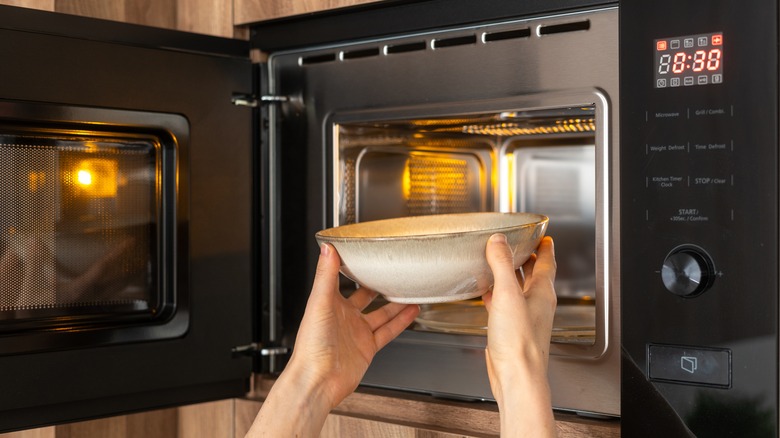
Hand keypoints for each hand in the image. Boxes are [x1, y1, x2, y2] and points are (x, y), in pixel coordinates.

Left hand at [248, 243, 419, 436]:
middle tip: (392, 271)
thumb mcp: (319, 302)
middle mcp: (344, 317)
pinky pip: (388, 331)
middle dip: (377, 284)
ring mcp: (357, 332)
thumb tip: (327, 248)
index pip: (342, 279)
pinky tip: (412, 311)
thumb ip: (325, 275)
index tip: (365, 253)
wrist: (318, 380)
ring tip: (410, 289)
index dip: (352, 266)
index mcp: (329, 303)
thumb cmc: (311, 345)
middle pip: (365, 296)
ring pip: (381, 313)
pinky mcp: (368, 347)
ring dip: (395, 302)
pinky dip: (401, 321)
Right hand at [482, 234, 556, 436]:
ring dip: (510, 275)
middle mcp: (537, 304)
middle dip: (527, 258)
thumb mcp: (507, 295)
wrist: (516, 376)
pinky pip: (504, 305)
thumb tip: (498, 241)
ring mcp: (525, 318)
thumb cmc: (519, 341)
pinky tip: (486, 294)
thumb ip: (501, 265)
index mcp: (542, 293)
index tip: (542, 235)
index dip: (544, 246)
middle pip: (534, 275)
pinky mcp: (511, 330)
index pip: (547, 262)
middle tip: (518, 245)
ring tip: (499, 264)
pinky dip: (497, 295)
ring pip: (518, 289)